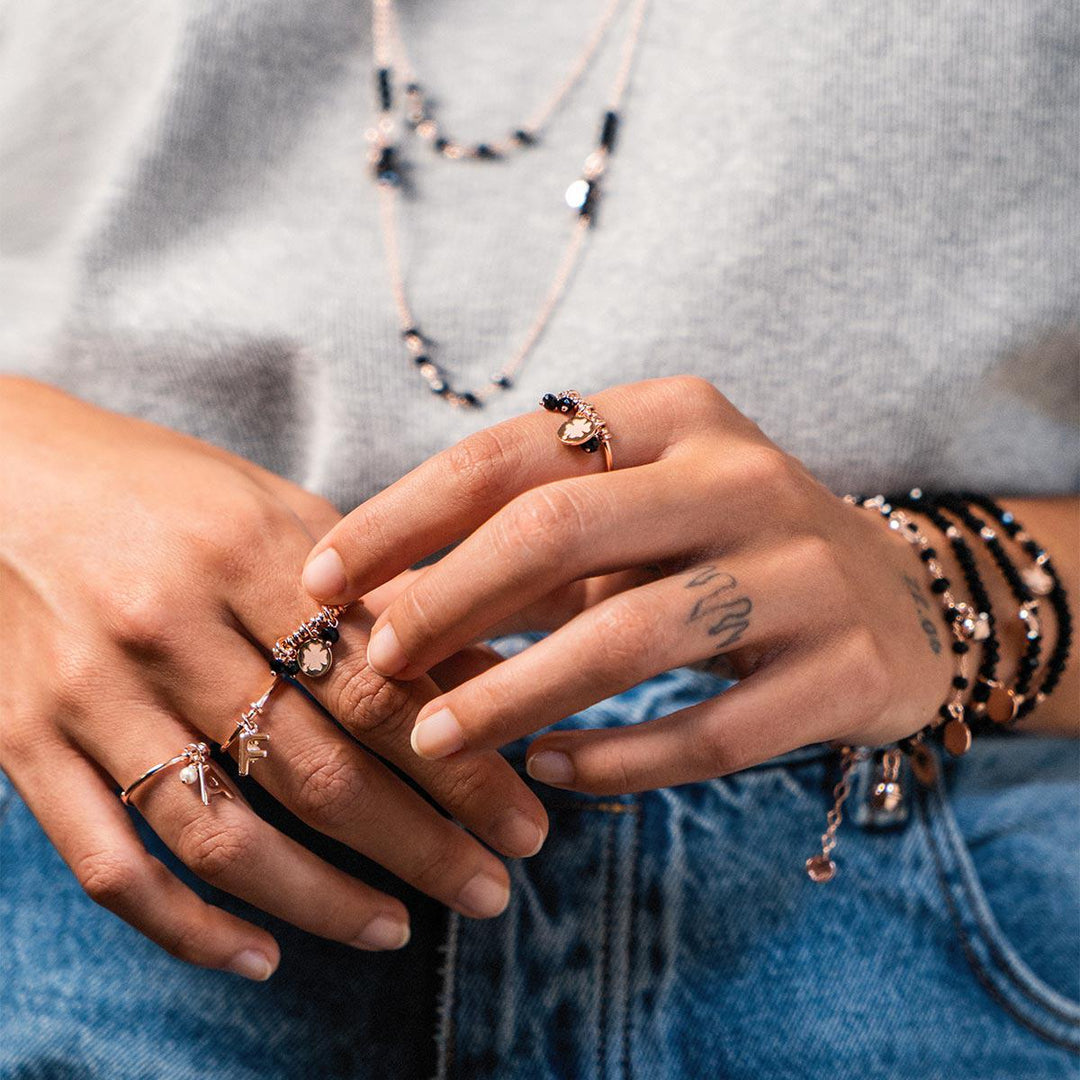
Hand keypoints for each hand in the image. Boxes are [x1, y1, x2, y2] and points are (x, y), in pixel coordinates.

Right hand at [0, 378, 546, 978]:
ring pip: (223, 835)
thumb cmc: (157, 486)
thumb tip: (483, 664)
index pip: (381, 688)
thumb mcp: (271, 508)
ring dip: (325, 900)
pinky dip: (187, 926)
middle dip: (422, 845)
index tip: (521, 822)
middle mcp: (172, 627)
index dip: (463, 768)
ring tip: (399, 929)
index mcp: (249, 555)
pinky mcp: (24, 744)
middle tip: (492, 890)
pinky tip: (261, 954)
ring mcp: (93, 694)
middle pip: (319, 770)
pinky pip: (111, 864)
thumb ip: (371, 590)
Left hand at [302, 376, 954, 792]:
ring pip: (632, 637)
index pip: (510, 456)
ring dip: (516, 696)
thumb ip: (534, 535)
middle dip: (446, 602)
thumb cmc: (724, 546)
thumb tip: (384, 592)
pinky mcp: (843, 671)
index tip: (323, 579)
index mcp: (677, 416)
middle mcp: (742, 477)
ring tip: (435, 741)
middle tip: (372, 664)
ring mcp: (803, 573)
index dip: (403, 518)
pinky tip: (553, 773)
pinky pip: (711, 732)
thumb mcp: (639, 509)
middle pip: (562, 532)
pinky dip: (618, 758)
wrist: (897, 598)